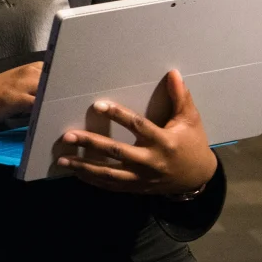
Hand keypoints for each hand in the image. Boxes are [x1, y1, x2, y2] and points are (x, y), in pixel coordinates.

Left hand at [53, 70, 216, 196]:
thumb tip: (173, 73)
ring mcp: (142, 178)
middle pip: (116, 151)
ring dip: (85, 167)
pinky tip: (76, 173)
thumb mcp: (190, 120)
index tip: (97, 106)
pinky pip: (111, 185)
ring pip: (109, 173)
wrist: (198, 178)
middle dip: (91, 144)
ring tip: (63, 159)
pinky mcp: (136, 188)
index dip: (118, 115)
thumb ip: (180, 97)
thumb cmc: (193, 144)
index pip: (138, 126)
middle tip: (68, 135)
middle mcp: (151, 161)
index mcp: (163, 141)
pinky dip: (93, 180)